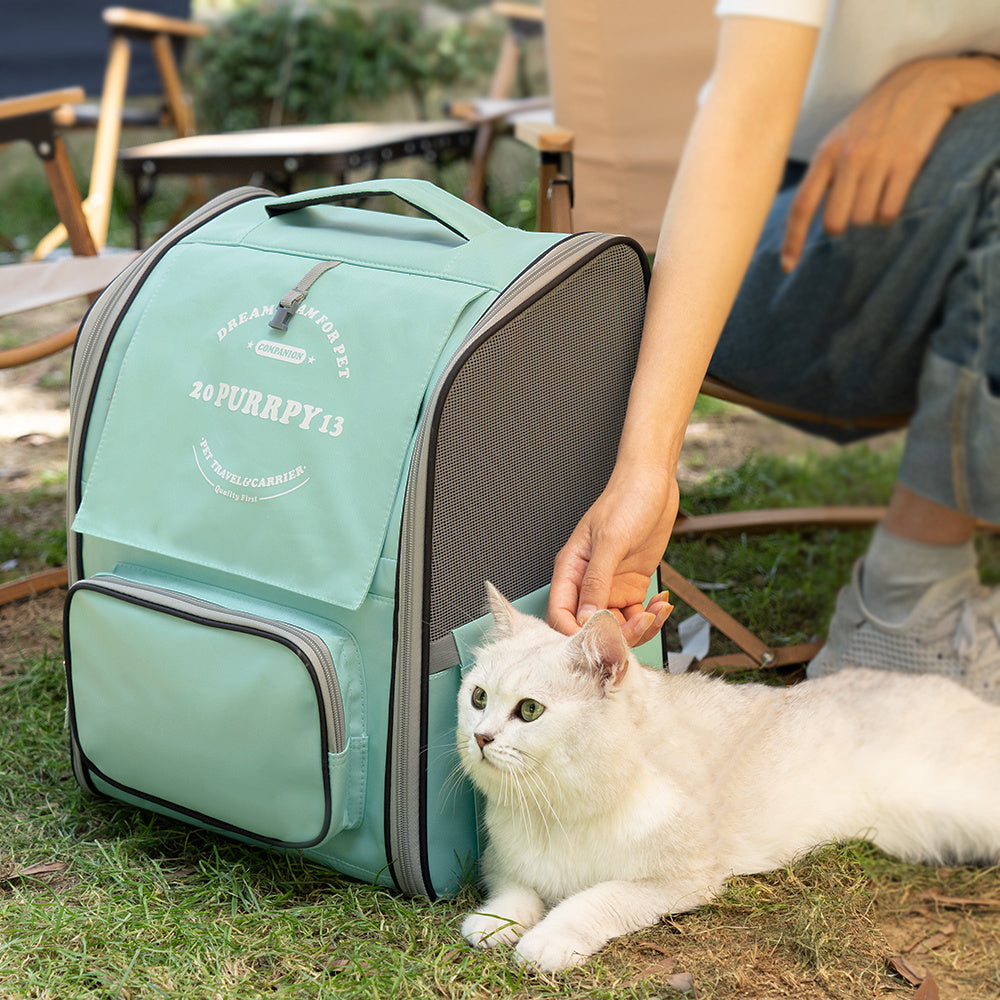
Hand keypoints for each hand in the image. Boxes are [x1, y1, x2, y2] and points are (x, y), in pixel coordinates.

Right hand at [547, 467, 677, 645]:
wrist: (654, 483)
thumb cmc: (626, 499)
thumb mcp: (610, 541)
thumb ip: (596, 582)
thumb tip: (585, 618)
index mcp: (570, 570)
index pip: (561, 615)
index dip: (576, 634)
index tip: (600, 641)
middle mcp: (588, 583)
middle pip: (590, 627)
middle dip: (615, 634)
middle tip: (639, 626)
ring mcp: (611, 586)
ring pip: (616, 626)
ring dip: (638, 628)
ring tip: (655, 613)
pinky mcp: (632, 586)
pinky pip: (637, 616)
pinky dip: (652, 617)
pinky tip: (662, 604)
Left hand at [781, 58, 963, 270]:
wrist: (923, 84)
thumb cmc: (874, 121)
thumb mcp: (839, 139)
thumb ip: (823, 175)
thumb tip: (805, 221)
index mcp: (825, 154)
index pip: (801, 206)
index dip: (792, 240)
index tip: (787, 266)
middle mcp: (848, 158)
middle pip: (835, 222)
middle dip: (844, 226)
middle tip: (855, 209)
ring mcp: (878, 159)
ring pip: (864, 219)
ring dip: (871, 217)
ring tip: (879, 191)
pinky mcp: (907, 161)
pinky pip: (890, 210)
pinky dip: (890, 213)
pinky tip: (894, 194)